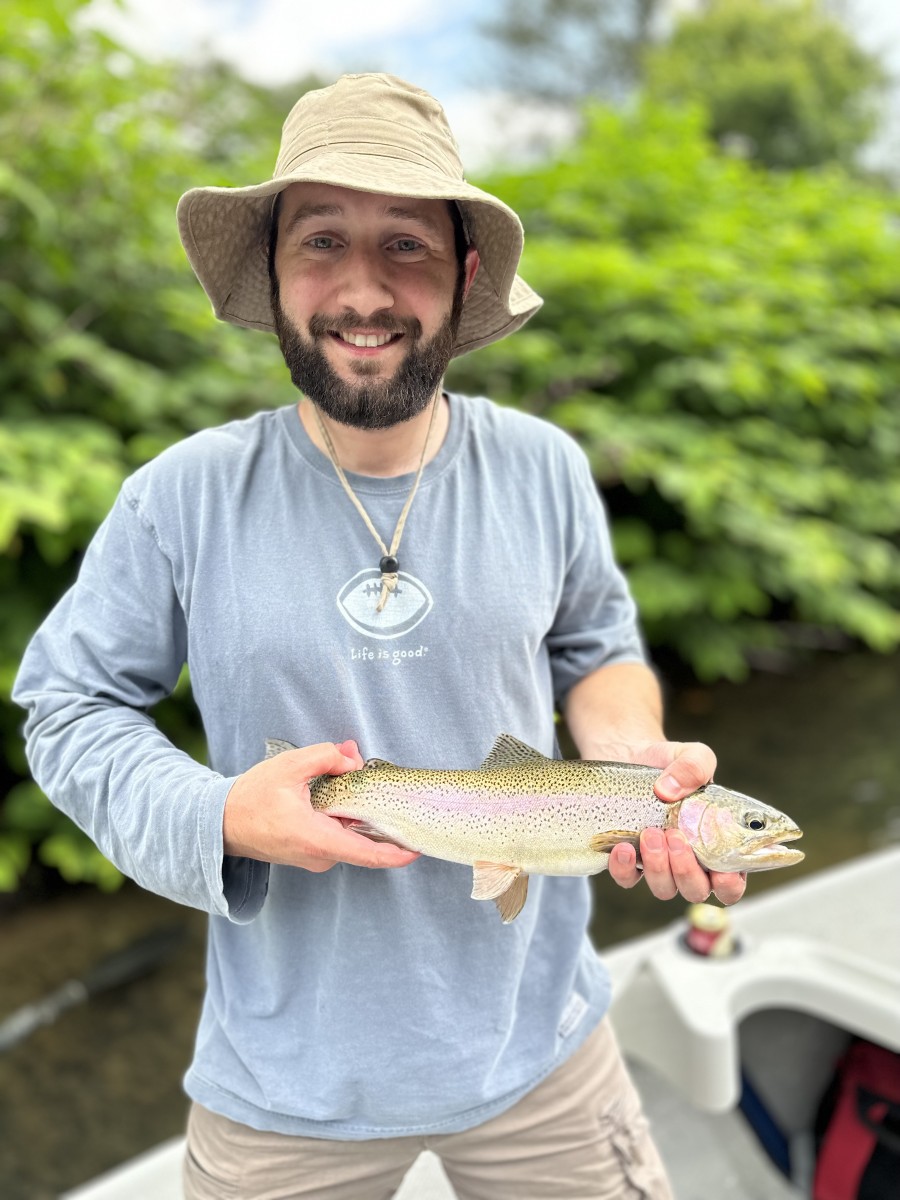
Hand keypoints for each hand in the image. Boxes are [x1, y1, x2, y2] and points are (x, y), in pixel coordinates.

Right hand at [223, 740, 418, 872]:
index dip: (398, 854)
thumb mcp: (290, 767)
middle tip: (388, 793)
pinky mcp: (309, 854)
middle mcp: (320, 856)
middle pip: (364, 841)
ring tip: (357, 784)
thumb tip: (353, 758)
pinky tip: (342, 797)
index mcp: (318, 839)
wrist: (219, 824)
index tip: (419, 847)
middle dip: (380, 817)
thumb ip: (326, 757)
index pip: (369, 855)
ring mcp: (314, 859)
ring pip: (350, 837)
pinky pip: (337, 838)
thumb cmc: (251, 798)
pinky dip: (345, 819)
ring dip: (359, 815)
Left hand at [601, 740, 746, 905]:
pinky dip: (625, 869)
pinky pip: (627, 879)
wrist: (629, 755)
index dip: (729, 886)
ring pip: (664, 889)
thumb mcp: (694, 755)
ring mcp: (658, 863)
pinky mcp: (629, 859)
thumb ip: (696, 766)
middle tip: (674, 837)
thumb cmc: (670, 762)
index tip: (721, 871)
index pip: (730, 884)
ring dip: (658, 868)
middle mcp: (689, 861)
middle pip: (696, 890)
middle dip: (686, 870)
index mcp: (716, 845)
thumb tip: (669, 791)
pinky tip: (624, 847)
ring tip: (650, 834)